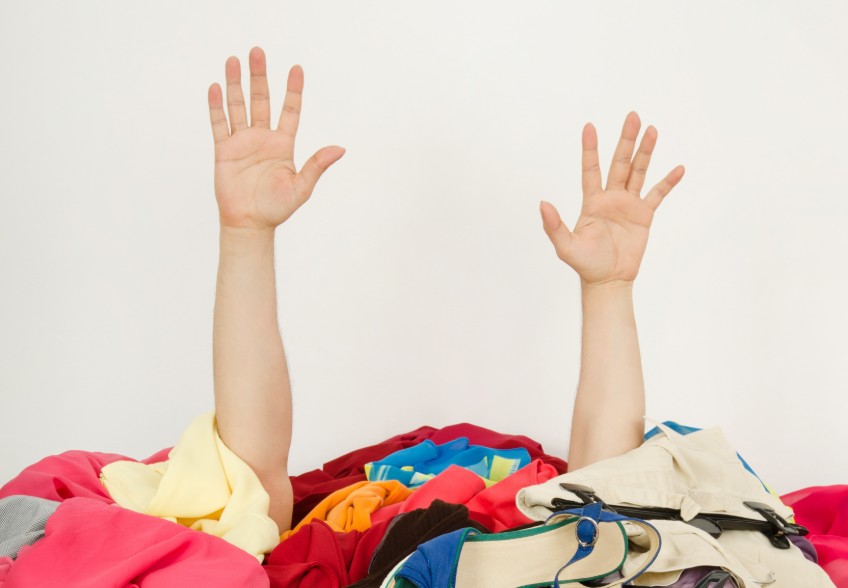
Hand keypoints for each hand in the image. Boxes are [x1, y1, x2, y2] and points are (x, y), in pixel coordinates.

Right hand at [208, 47, 344, 230]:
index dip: (293, 90)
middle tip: (257, 51)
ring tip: (234, 60)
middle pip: (261, 100)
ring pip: (238, 106)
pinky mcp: (224, 150)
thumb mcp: (302, 186)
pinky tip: (215, 87)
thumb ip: (317, 165)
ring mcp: (242, 142)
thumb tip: (340, 149)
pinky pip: (219, 124)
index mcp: (283, 144)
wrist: (250, 223)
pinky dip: (216, 106)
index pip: (290, 110)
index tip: (296, 68)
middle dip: (259, 76)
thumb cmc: (277, 208)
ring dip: (235, 83)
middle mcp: (263, 138)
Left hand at [540, 112, 683, 285]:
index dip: (590, 149)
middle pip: (619, 163)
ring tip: (652, 130)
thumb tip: (542, 203)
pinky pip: (657, 194)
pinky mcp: (644, 216)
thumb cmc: (585, 264)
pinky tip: (678, 169)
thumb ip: (554, 225)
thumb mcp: (565, 246)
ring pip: (638, 172)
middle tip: (632, 116)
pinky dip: (668, 182)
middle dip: (626, 140)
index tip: (589, 126)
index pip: (590, 169)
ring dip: (645, 152)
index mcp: (592, 202)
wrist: (608, 280)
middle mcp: (611, 198)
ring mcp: (628, 205)